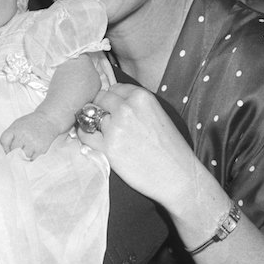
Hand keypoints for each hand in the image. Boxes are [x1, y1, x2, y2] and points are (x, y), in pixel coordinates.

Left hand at [0, 113, 60, 159]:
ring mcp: (33, 143)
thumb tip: (4, 151)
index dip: (4, 147)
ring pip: (23, 157)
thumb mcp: (17, 124)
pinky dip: (31, 157)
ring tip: (26, 151)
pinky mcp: (41, 149)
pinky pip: (32, 159)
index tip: (7, 150)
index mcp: (16, 128)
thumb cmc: (31, 123)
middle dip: (14, 153)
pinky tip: (32, 151)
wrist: (48, 120)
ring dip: (23, 156)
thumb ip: (9, 136)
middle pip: (13, 151)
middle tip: (16, 153)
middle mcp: (24, 135)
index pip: (4, 141)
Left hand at [74, 85, 200, 209]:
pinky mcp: (108, 148)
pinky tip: (93, 141)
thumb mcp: (158, 114)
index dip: (112, 99)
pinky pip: (85, 134)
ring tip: (103, 133)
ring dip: (94, 123)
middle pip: (99, 99)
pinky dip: (85, 136)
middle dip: (101, 108)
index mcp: (142, 97)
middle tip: (106, 121)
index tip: (114, 109)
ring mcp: (115, 128)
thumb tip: (113, 101)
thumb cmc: (171, 148)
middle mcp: (126, 108)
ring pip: (90, 115)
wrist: (178, 176)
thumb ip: (136, 105)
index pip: (114, 88)